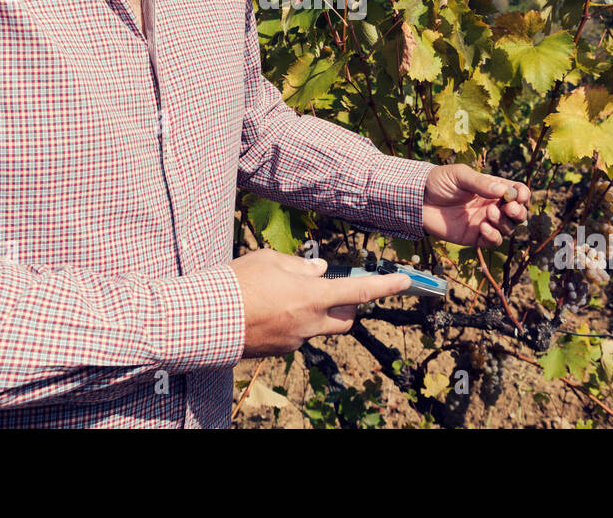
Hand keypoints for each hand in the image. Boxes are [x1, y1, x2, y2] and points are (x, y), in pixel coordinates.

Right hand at [227, 248, 412, 357]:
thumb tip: (317, 269)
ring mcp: (295, 341)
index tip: (405, 281)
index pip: (360, 292)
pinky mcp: (279, 350)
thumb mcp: (270, 260)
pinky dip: (292, 321)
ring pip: (319, 327)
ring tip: (284, 295)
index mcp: (312, 297)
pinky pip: (296, 334)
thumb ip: (300, 265)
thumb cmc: (238, 284)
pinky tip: (267, 309)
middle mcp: (310, 323)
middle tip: (333, 289)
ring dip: (315, 312)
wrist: (207, 320)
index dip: (386, 285)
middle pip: (346, 319)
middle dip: (348, 306)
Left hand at [421, 163, 529, 247]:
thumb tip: (503, 191)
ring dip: (504, 222)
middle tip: (509, 208)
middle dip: (519, 212)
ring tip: (489, 214)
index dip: (522, 195)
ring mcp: (484, 222)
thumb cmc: (438, 182)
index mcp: (491, 188)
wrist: (416, 200)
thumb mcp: (459, 176)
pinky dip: (493, 236)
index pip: (517, 192)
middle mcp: (491, 205)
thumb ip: (480, 183)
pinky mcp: (474, 236)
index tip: (518, 196)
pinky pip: (493, 242)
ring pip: (508, 228)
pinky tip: (483, 228)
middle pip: (518, 213)